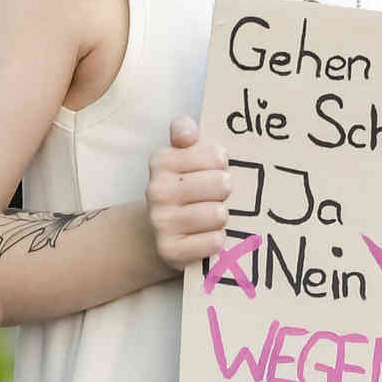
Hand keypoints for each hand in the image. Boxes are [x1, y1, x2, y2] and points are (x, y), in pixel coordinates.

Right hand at [145, 117, 231, 272]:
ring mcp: (161, 221)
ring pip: (218, 214)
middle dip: (225, 190)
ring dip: (222, 216)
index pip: (217, 156)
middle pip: (222, 184)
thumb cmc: (185, 184)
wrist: (159, 230)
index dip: (222, 163)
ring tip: (213, 215)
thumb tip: (186, 134)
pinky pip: (213, 242)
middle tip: (217, 194)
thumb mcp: (183, 154)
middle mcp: (157, 190)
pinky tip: (209, 235)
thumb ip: (184, 131)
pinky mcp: (169, 250)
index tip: (217, 167)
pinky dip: (217, 240)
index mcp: (162, 161)